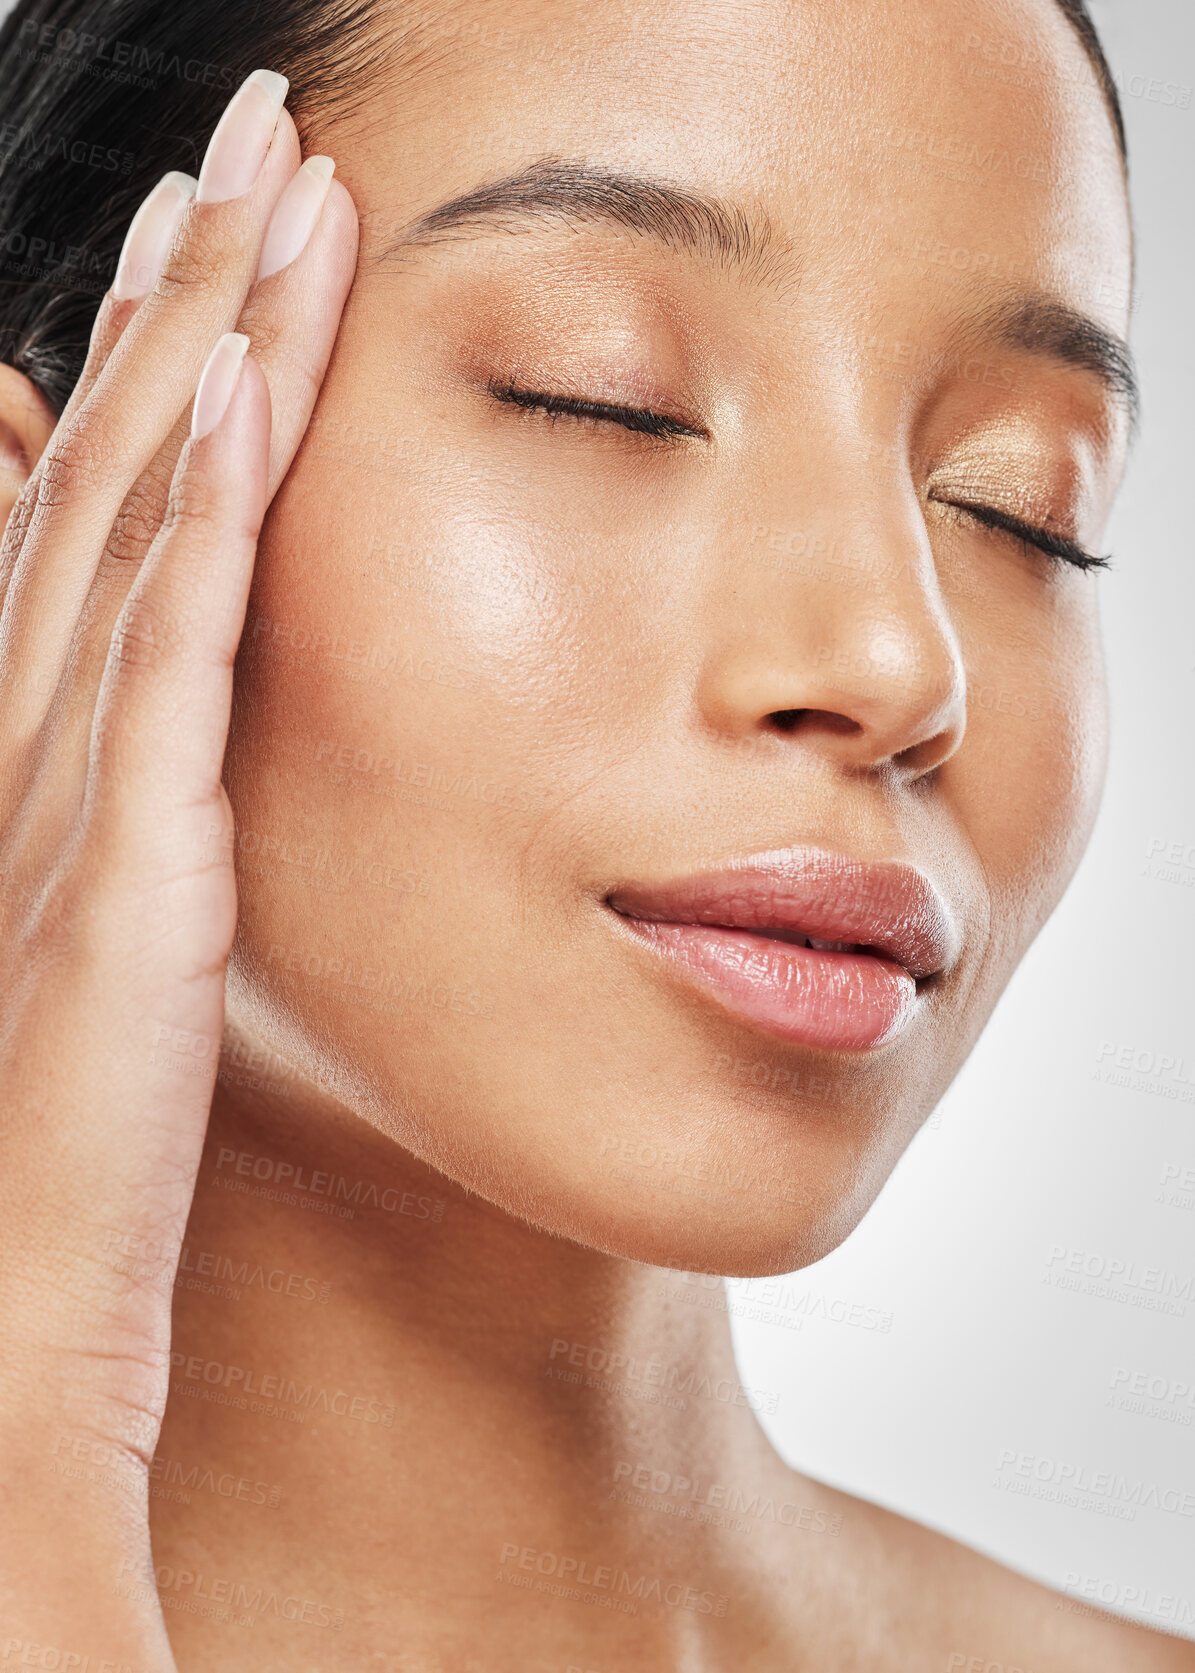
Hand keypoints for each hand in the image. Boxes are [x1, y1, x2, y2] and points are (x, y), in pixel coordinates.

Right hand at [0, 70, 356, 1659]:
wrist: (12, 1321)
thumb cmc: (59, 1152)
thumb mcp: (106, 943)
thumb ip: (138, 816)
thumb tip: (188, 714)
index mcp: (48, 758)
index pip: (113, 519)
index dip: (165, 369)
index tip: (222, 242)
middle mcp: (42, 740)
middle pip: (125, 479)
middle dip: (190, 298)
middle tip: (251, 144)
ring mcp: (73, 794)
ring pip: (146, 527)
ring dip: (207, 354)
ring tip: (267, 195)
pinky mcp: (127, 869)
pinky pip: (169, 664)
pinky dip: (199, 521)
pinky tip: (249, 392)